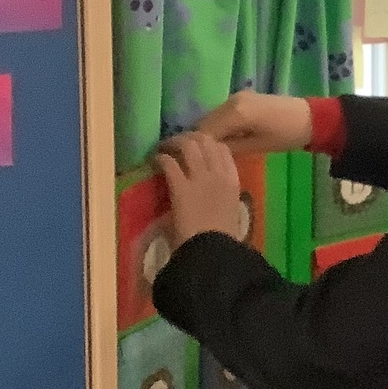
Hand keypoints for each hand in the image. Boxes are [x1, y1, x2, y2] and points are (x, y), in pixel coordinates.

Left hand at [156, 132, 244, 247]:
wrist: (212, 251)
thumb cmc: (222, 238)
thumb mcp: (230, 211)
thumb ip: (222, 196)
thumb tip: (210, 193)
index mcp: (233, 181)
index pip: (222, 149)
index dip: (207, 143)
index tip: (197, 147)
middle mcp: (218, 174)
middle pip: (205, 140)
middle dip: (189, 137)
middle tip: (177, 143)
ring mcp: (200, 178)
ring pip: (188, 145)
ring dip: (173, 142)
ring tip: (164, 147)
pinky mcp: (180, 187)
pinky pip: (169, 162)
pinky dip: (160, 158)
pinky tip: (155, 160)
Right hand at [196, 90, 312, 155]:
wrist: (309, 117)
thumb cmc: (286, 135)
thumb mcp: (258, 146)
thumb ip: (231, 147)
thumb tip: (210, 153)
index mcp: (236, 112)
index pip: (205, 131)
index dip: (196, 147)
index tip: (191, 162)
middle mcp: (231, 101)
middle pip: (205, 122)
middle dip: (200, 140)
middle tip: (198, 160)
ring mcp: (236, 97)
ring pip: (212, 117)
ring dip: (209, 133)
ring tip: (209, 152)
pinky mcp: (241, 98)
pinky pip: (222, 113)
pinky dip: (218, 126)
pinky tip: (223, 140)